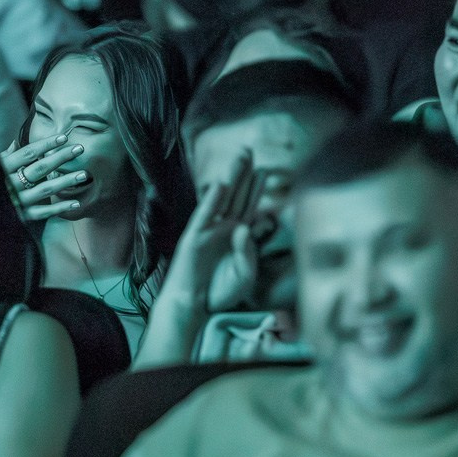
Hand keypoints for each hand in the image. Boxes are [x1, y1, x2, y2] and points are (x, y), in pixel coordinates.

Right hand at [1, 132, 90, 221]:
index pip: (28, 153)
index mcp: (2, 168)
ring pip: (44, 190)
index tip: (63, 137)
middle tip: (79, 149)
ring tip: (83, 174)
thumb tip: (17, 141)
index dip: (46, 144)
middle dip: (61, 157)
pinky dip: (58, 208)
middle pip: (40, 168)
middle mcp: (10, 183)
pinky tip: (75, 202)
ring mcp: (16, 201)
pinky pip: (42, 212)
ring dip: (65, 181)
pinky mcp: (20, 216)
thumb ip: (5, 156)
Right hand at [164, 151, 281, 313]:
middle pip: (236, 195)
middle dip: (243, 173)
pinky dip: (211, 202)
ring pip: (222, 199)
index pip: (249, 206)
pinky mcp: (194, 238)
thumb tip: (246, 226)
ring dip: (230, 178)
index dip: (255, 188)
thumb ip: (248, 253)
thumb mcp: (244, 275)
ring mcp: (209, 231)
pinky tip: (220, 185)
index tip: (263, 169)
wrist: (195, 307)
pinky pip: (205, 217)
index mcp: (238, 236)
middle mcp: (224, 228)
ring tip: (239, 157)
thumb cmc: (221, 292)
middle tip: (249, 149)